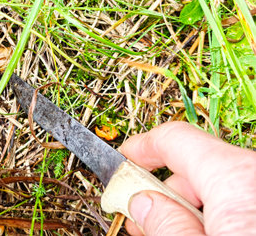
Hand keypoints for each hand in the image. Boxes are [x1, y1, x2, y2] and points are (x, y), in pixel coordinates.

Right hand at [121, 121, 255, 234]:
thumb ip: (168, 224)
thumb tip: (143, 204)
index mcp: (235, 177)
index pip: (175, 138)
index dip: (140, 147)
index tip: (123, 159)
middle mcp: (255, 173)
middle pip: (195, 164)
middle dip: (162, 187)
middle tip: (138, 214)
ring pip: (216, 184)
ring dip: (187, 203)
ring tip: (169, 230)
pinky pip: (237, 196)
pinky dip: (215, 209)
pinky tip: (202, 231)